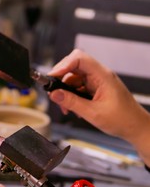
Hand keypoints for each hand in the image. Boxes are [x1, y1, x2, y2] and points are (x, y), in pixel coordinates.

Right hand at [48, 49, 149, 165]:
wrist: (135, 127)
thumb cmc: (123, 120)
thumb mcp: (93, 113)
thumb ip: (71, 102)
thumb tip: (54, 94)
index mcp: (102, 76)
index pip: (79, 58)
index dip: (63, 65)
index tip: (52, 77)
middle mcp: (99, 75)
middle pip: (73, 67)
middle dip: (61, 80)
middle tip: (54, 93)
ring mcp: (97, 81)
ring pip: (73, 79)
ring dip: (65, 92)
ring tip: (65, 107)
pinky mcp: (95, 89)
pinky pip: (77, 87)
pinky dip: (71, 97)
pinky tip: (73, 108)